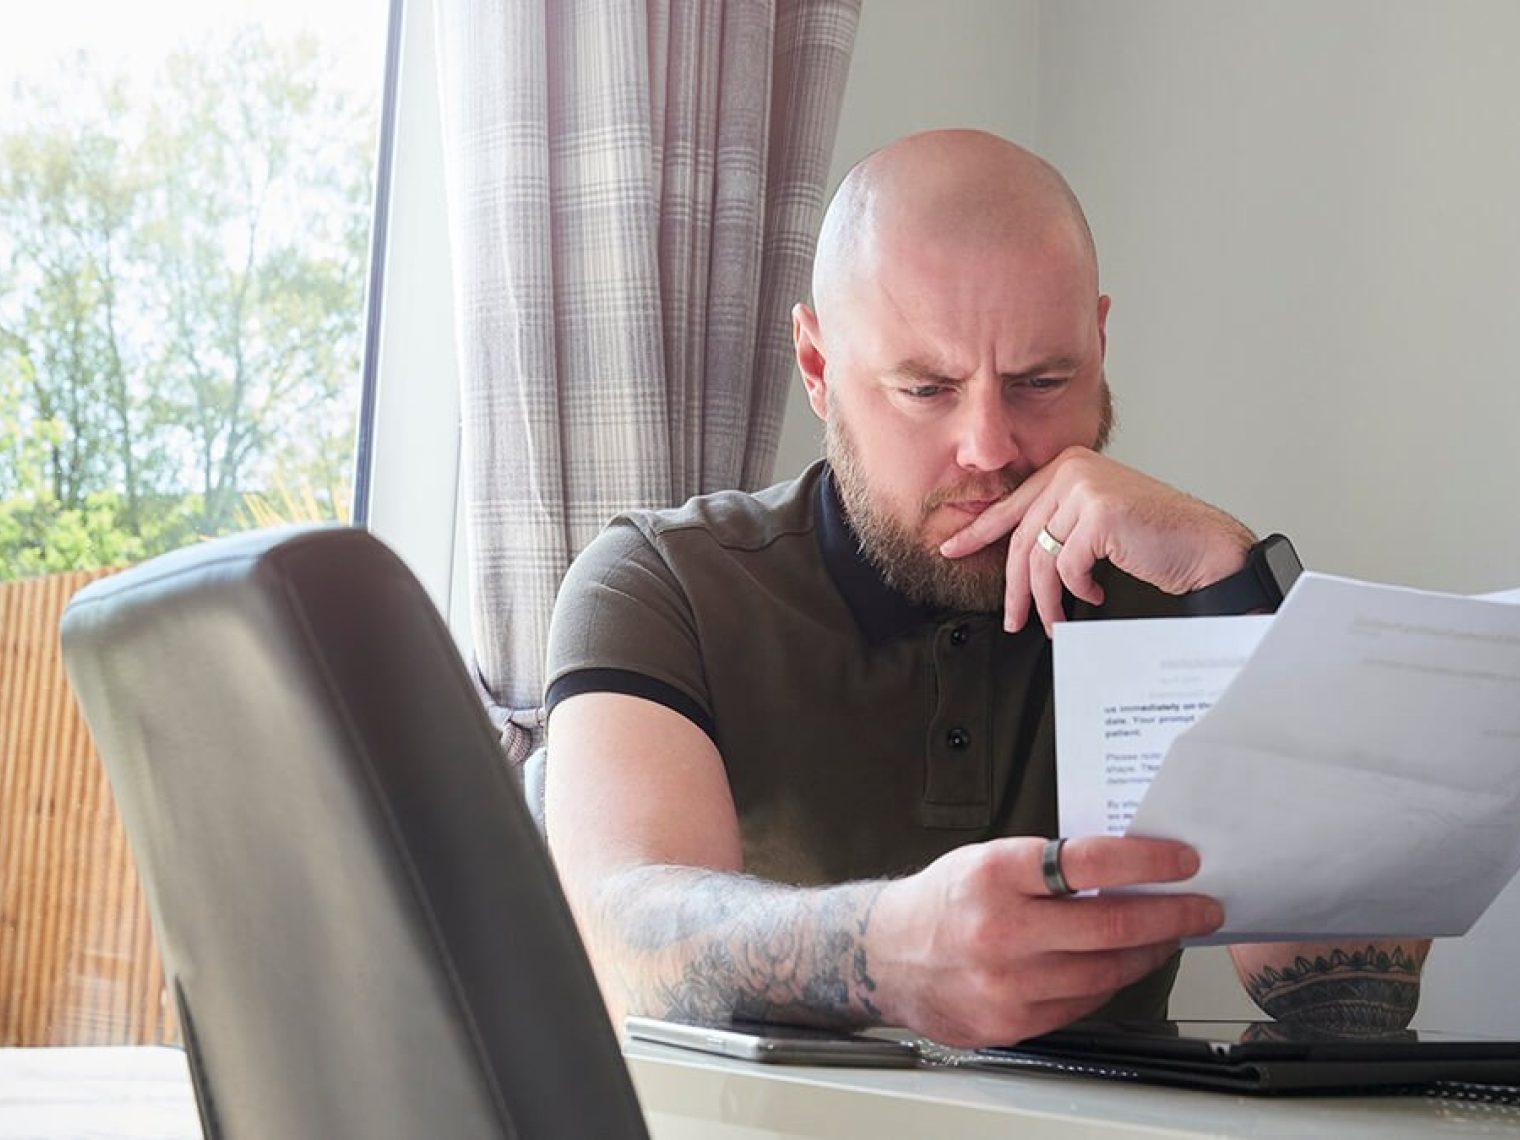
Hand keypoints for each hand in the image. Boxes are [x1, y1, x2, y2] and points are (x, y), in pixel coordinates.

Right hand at [867, 835, 1222, 1047]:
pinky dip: (1108, 983)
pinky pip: (1081, 1004)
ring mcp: (1006, 984)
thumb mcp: (988, 860)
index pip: (1090, 862)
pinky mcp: (1010, 1023)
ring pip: (1105, 972)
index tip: (1183, 861)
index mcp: (995, 875)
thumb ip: (1049, 866)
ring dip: (1148, 952)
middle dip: (1170, 915)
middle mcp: (1000, 930)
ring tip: (1167, 936)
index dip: (1148, 862)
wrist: (883, 955)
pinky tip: (1119, 966)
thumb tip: (1125, 870)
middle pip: (1111, 925)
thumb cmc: (943, 902)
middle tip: (1201, 906)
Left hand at [938, 447, 1254, 635]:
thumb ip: (1059, 524)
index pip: (1012, 505)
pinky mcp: (1098, 514)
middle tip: (1013, 618)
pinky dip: (1077, 591)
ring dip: (1046, 599)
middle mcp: (1072, 470)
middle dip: (1015, 587)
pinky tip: (1093, 596)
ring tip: (1054, 621)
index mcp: (1068, 465)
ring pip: (1042, 558)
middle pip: (1023, 538)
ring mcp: (1085, 489)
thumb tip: (1018, 557)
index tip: (953, 549)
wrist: (1205, 546)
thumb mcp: (1095, 522)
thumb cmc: (1156, 538)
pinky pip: (1066, 567)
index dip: (979, 532)